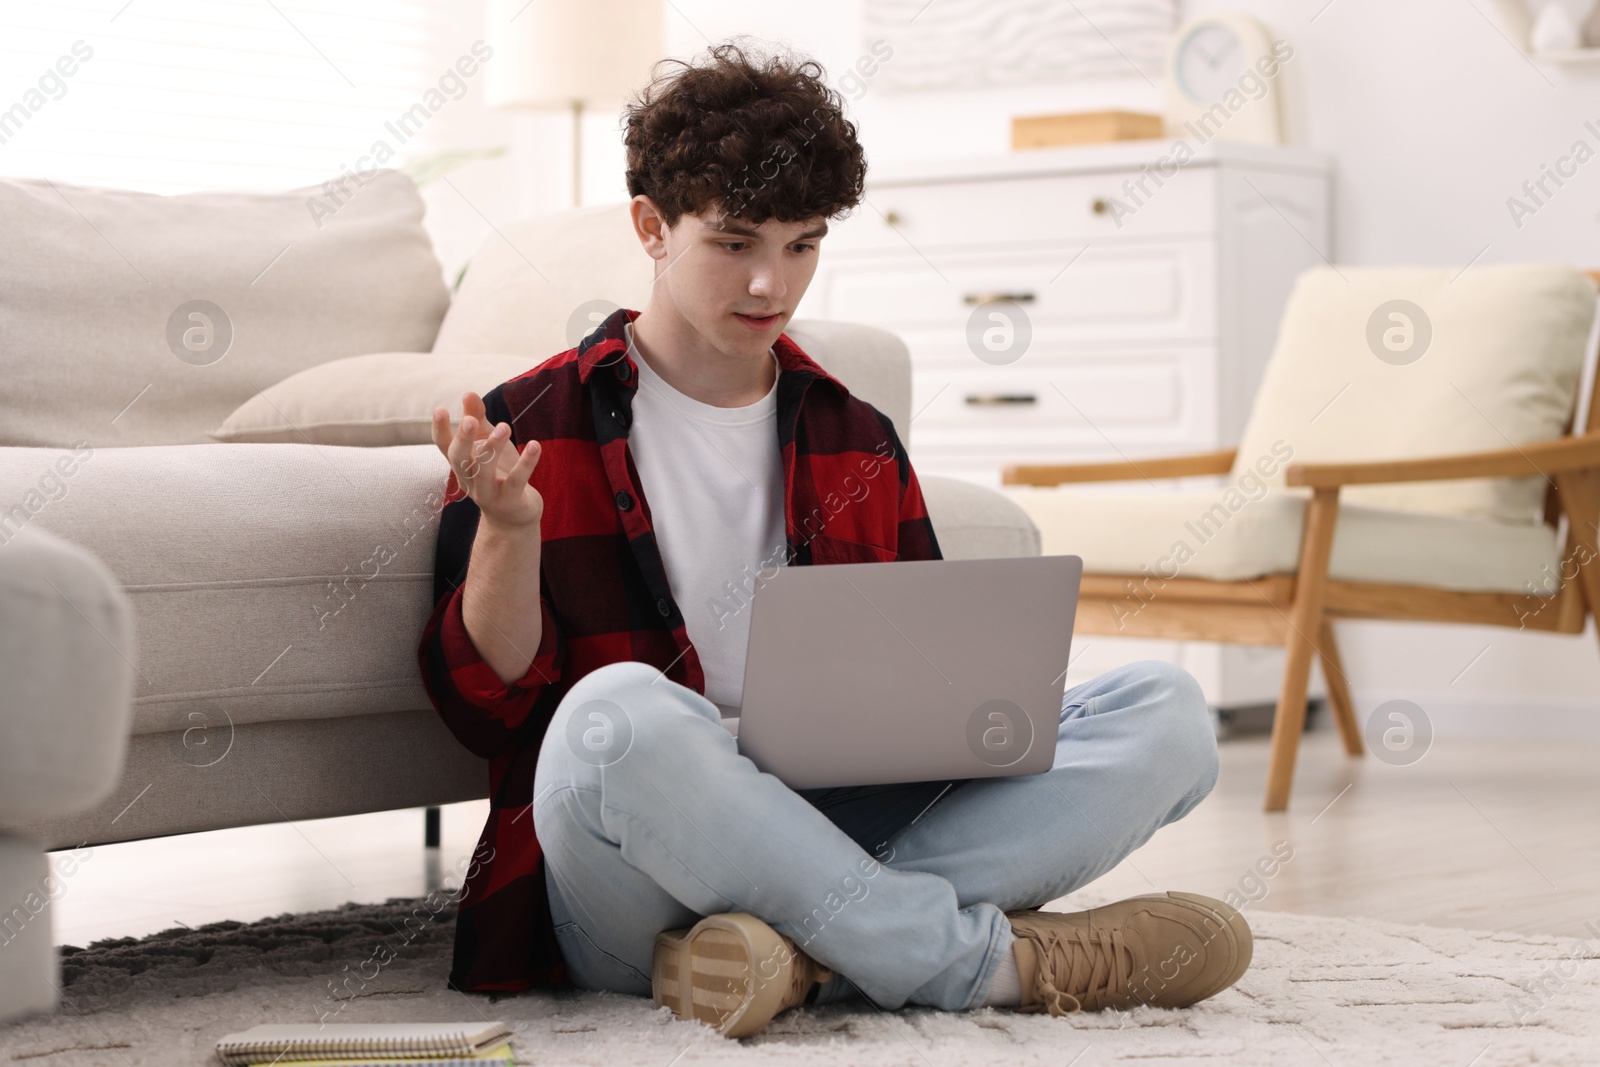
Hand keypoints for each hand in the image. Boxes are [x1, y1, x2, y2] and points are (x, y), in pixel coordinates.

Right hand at [431, 391, 542, 530]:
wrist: (513, 517)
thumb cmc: (498, 474)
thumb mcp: (488, 444)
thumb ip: (478, 419)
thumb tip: (468, 393)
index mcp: (462, 464)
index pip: (444, 446)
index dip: (440, 429)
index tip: (440, 409)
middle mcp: (469, 479)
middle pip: (459, 459)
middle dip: (463, 439)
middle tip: (470, 420)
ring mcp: (487, 493)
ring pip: (484, 472)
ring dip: (492, 448)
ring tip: (505, 426)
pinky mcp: (510, 501)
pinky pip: (516, 481)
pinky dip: (526, 463)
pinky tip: (534, 444)